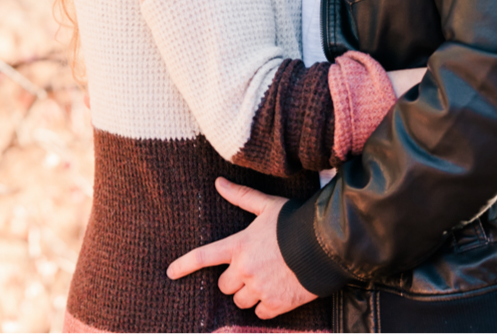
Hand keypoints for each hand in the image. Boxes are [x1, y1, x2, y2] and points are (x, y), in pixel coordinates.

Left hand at [166, 178, 317, 319]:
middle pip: (224, 285)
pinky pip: (261, 314)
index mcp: (238, 246)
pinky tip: (276, 293)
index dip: (184, 265)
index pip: (203, 256)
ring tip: (265, 281)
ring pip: (241, 301)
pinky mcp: (277, 304)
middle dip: (233, 280)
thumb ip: (241, 197)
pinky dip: (265, 307)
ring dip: (248, 294)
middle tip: (250, 270)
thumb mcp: (266, 205)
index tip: (170, 273)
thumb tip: (218, 182)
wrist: (326, 245)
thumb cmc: (294, 222)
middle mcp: (244, 270)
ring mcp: (260, 289)